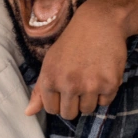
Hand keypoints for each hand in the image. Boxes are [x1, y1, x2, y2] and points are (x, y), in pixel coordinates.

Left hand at [26, 0, 127, 118]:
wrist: (99, 23)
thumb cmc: (71, 43)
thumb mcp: (49, 63)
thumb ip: (39, 90)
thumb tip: (28, 113)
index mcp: (50, 80)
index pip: (51, 110)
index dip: (59, 101)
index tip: (64, 89)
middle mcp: (68, 85)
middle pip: (69, 114)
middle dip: (73, 104)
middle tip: (79, 84)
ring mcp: (90, 85)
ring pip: (88, 110)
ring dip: (90, 99)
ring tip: (91, 78)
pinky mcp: (109, 84)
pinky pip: (105, 102)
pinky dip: (105, 92)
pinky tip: (102, 74)